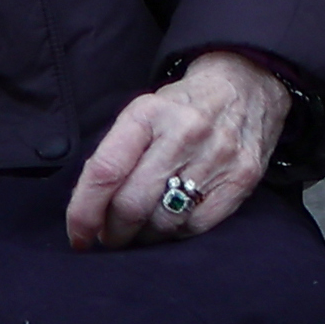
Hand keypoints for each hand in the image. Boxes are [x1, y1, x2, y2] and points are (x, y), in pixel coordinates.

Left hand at [72, 49, 293, 247]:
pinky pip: (195, 226)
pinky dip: (176, 232)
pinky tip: (172, 220)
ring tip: (142, 227)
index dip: (84, 212)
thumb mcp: (143, 113)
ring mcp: (217, 157)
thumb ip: (115, 156)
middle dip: (113, 232)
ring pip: (163, 222)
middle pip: (132, 204)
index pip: (105, 172)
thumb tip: (90, 212)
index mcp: (148, 113)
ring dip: (144, 235)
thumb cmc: (181, 108)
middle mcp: (184, 133)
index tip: (78, 236)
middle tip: (111, 236)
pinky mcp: (242, 178)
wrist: (246, 86)